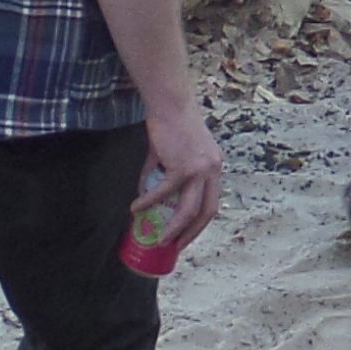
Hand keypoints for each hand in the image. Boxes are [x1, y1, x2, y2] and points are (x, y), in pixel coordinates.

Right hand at [140, 104, 227, 250]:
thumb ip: (168, 173)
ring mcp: (199, 169)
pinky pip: (164, 192)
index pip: (212, 202)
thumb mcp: (177, 152)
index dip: (200, 222)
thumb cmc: (171, 124)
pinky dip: (149, 202)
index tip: (187, 235)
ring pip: (189, 209)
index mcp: (215, 167)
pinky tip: (136, 208)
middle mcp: (213, 170)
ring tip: (160, 239)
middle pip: (207, 212)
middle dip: (191, 233)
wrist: (170, 103)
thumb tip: (147, 195)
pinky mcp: (182, 166)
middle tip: (176, 246)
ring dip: (174, 228)